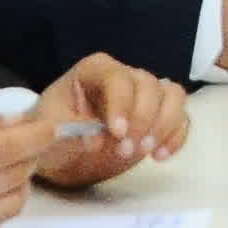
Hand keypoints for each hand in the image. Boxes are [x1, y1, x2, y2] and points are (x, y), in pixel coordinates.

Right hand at [0, 105, 51, 227]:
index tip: (53, 127)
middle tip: (27, 142)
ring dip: (19, 182)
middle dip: (30, 155)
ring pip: (13, 203)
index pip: (7, 150)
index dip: (36, 137)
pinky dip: (1, 203)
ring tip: (6, 167)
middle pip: (15, 176)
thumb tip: (16, 122)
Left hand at [27, 54, 189, 189]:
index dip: (121, 103)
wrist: (62, 150)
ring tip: (146, 152)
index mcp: (95, 70)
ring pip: (172, 96)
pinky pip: (181, 117)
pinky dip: (176, 136)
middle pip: (149, 86)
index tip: (117, 133)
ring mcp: (145, 94)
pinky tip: (160, 156)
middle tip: (125, 150)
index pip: (117, 78)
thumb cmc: (51, 131)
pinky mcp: (159, 116)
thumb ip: (64, 130)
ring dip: (164, 125)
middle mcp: (125, 76)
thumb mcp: (46, 129)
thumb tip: (96, 138)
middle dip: (142, 120)